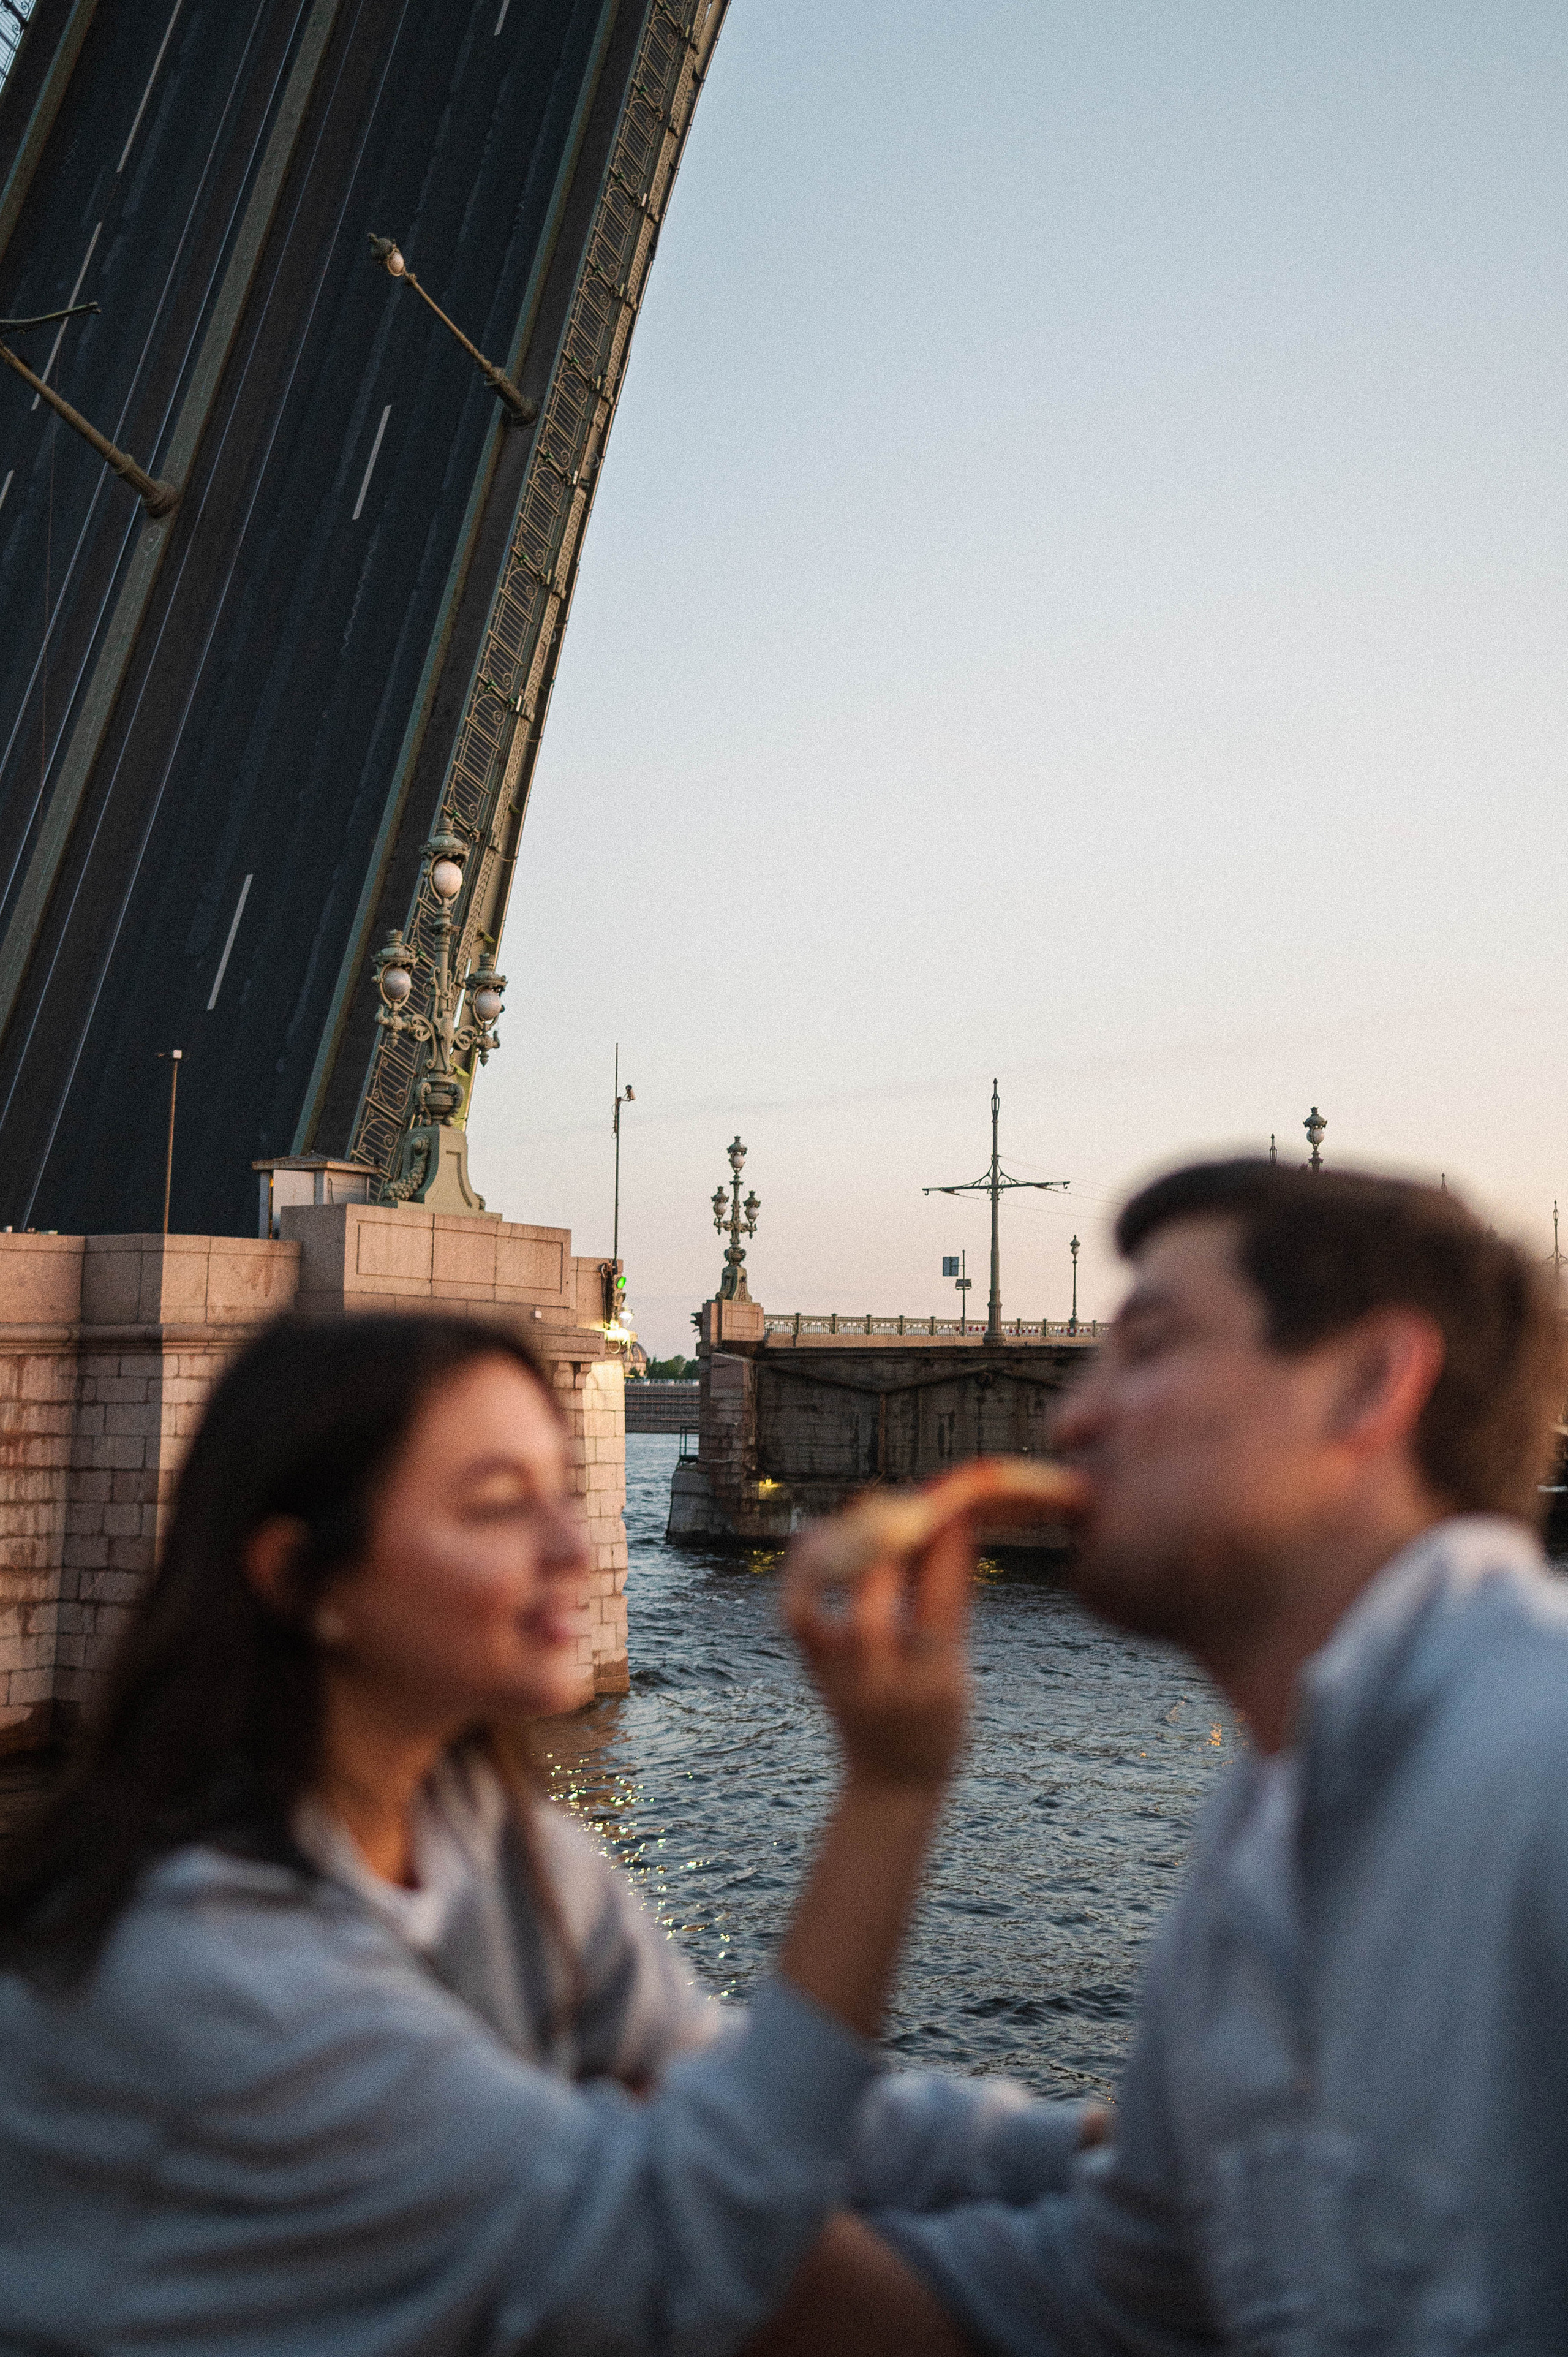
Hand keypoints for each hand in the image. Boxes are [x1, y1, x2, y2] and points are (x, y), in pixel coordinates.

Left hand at [784, 1507, 972, 1790]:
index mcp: (934, 1687)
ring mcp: (838, 1676)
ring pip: (830, 1605)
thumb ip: (954, 1608)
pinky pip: (796, 1607)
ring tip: (873, 1509)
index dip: (947, 1552)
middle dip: (891, 1545)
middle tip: (912, 1500)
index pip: (939, 1608)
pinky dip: (805, 1566)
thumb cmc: (938, 1723)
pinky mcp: (811, 1665)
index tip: (955, 1508)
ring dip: (849, 1547)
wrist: (889, 1782)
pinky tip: (824, 1532)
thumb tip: (954, 1530)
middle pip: (874, 1604)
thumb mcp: (961, 1674)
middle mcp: (880, 1684)